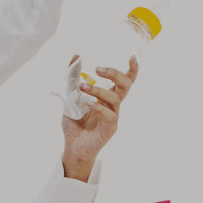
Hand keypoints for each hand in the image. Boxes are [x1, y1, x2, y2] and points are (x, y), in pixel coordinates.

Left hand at [61, 55, 137, 180]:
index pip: (124, 81)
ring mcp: (113, 116)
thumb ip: (72, 79)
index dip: (131, 70)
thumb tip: (75, 56)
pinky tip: (88, 104)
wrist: (72, 146)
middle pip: (125, 86)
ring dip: (99, 90)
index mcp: (107, 97)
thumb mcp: (69, 97)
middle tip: (98, 69)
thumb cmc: (74, 123)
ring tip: (82, 87)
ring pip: (115, 98)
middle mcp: (113, 105)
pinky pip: (110, 115)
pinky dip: (100, 108)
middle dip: (114, 74)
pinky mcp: (110, 128)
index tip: (132, 57)